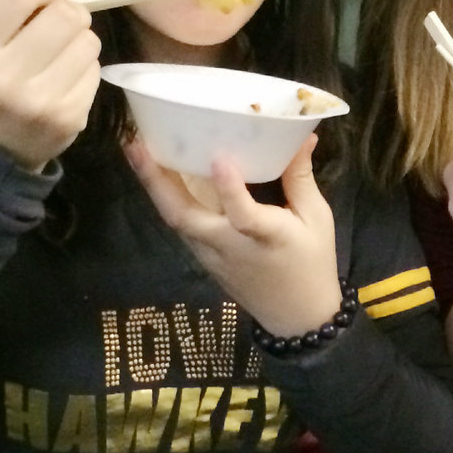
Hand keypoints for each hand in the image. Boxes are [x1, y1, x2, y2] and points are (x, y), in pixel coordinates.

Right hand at [0, 0, 100, 170]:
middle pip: (66, 14)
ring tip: (58, 53)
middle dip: (67, 11)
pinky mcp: (70, 118)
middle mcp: (5, 77)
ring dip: (79, 39)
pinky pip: (96, 69)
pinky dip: (85, 66)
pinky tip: (64, 78)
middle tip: (55, 24)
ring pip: (88, 40)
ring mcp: (41, 102)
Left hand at [127, 134, 342, 336]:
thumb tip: (302, 135)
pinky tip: (158, 173)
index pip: (243, 216)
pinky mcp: (204, 258)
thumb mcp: (316, 219)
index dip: (231, 189)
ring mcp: (211, 255)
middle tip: (136, 144)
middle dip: (156, 181)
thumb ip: (301, 177)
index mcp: (266, 237)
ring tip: (137, 149)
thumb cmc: (312, 264)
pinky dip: (167, 197)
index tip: (220, 160)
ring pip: (175, 220)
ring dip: (153, 186)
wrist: (297, 317)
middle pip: (183, 216)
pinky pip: (181, 224)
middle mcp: (229, 246)